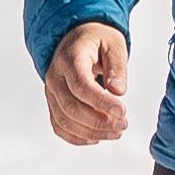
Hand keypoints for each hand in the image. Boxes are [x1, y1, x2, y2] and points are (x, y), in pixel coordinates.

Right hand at [42, 23, 130, 149]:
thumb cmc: (96, 40)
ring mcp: (51, 92)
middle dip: (99, 121)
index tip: (122, 111)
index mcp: (69, 58)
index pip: (81, 85)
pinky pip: (59, 126)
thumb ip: (117, 67)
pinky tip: (97, 137)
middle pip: (71, 107)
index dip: (101, 102)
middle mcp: (55, 76)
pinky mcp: (53, 104)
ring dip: (91, 132)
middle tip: (123, 124)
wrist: (75, 38)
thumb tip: (118, 91)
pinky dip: (77, 137)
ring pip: (65, 120)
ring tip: (115, 132)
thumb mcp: (114, 44)